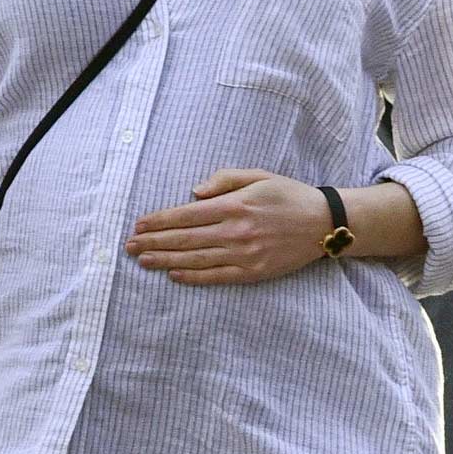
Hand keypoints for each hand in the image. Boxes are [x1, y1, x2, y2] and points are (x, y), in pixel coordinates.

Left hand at [124, 171, 334, 285]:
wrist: (323, 223)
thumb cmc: (288, 195)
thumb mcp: (258, 176)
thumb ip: (224, 180)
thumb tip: (192, 193)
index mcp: (234, 206)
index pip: (186, 215)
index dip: (159, 221)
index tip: (138, 225)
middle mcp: (235, 232)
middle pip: (184, 239)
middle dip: (153, 242)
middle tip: (128, 246)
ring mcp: (243, 255)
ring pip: (195, 260)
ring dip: (165, 261)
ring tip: (143, 261)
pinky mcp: (252, 272)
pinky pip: (216, 276)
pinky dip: (192, 277)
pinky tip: (173, 275)